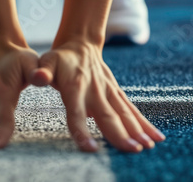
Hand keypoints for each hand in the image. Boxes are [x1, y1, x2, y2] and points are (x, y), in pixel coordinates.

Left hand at [29, 40, 165, 152]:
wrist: (81, 43)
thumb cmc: (60, 58)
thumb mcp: (47, 60)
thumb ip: (42, 71)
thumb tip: (36, 78)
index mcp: (75, 86)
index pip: (76, 112)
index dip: (82, 129)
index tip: (90, 148)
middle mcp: (95, 90)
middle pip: (107, 115)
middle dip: (119, 134)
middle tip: (132, 150)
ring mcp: (108, 91)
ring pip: (123, 113)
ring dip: (135, 129)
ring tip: (146, 147)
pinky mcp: (117, 93)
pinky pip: (132, 109)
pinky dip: (144, 123)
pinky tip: (156, 137)